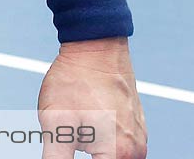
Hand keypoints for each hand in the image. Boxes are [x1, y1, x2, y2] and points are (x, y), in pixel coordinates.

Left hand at [37, 37, 145, 157]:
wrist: (95, 47)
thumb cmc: (75, 81)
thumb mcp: (55, 124)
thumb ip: (56, 158)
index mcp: (118, 154)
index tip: (65, 146)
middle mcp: (135, 150)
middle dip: (82, 152)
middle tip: (71, 130)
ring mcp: (139, 137)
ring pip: (110, 155)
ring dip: (91, 148)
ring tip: (76, 122)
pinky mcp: (136, 126)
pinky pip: (117, 143)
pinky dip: (100, 138)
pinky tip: (86, 118)